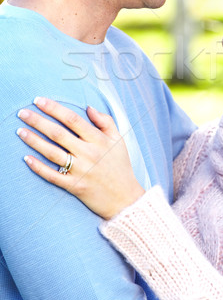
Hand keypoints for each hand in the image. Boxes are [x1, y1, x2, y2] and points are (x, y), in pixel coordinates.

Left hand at [17, 98, 144, 219]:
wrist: (126, 199)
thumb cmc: (120, 166)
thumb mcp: (119, 140)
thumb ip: (106, 121)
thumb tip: (88, 107)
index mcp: (98, 140)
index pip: (72, 119)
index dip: (54, 108)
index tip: (39, 100)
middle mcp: (88, 153)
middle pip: (58, 134)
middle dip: (38, 121)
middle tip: (22, 113)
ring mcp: (80, 171)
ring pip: (52, 153)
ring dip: (34, 141)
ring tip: (20, 131)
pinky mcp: (75, 186)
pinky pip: (53, 176)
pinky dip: (38, 167)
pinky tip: (26, 158)